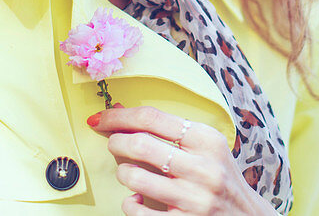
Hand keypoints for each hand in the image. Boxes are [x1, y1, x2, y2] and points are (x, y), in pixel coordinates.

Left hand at [87, 105, 276, 214]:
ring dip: (122, 173)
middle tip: (112, 144)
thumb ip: (168, 130)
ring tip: (128, 173)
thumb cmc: (218, 175)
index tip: (100, 118)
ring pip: (134, 178)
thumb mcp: (204, 146)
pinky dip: (129, 203)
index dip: (119, 116)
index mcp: (207, 140)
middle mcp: (204, 168)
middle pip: (140, 144)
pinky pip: (137, 211)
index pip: (152, 117)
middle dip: (116, 142)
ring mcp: (195, 199)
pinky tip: (136, 199)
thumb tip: (119, 112)